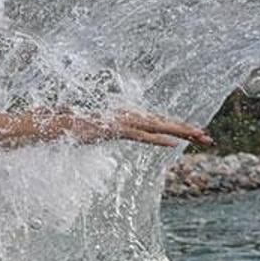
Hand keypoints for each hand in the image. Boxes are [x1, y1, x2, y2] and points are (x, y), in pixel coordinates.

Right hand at [47, 108, 211, 147]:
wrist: (51, 123)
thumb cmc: (68, 127)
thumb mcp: (91, 130)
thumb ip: (103, 130)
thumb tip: (105, 131)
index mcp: (123, 117)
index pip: (156, 122)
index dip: (176, 127)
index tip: (193, 134)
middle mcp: (126, 117)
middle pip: (162, 123)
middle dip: (187, 129)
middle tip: (208, 138)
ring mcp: (121, 122)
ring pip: (157, 126)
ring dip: (180, 132)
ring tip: (200, 137)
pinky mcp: (114, 129)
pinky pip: (141, 136)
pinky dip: (158, 138)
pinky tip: (173, 143)